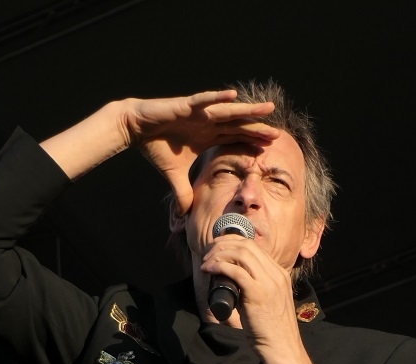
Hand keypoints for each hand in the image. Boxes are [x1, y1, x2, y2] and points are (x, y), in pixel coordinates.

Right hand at [121, 91, 278, 214]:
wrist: (136, 129)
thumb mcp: (174, 175)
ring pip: (229, 111)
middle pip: (239, 126)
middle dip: (258, 129)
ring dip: (248, 110)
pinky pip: (205, 100)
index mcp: (209, 136)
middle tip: (278, 134)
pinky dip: (218, 97)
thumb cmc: (157, 147)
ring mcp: (200, 112)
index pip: (236, 139)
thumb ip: (183, 193)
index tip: (270, 150)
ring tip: (268, 108)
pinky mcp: (186, 105)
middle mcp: (209, 122)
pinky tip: (234, 95)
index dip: (252, 143)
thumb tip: (184, 215)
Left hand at [200, 234, 301, 355]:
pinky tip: (209, 270)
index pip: (254, 246)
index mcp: (279, 273)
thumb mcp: (267, 301)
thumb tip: (231, 280)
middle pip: (246, 245)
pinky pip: (236, 271)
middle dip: (222, 245)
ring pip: (241, 254)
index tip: (216, 249)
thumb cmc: (270, 329)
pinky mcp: (258, 293)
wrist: (282, 347)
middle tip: (207, 254)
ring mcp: (269, 283)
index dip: (231, 242)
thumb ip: (255, 287)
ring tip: (206, 263)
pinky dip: (219, 266)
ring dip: (219, 254)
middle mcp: (276, 274)